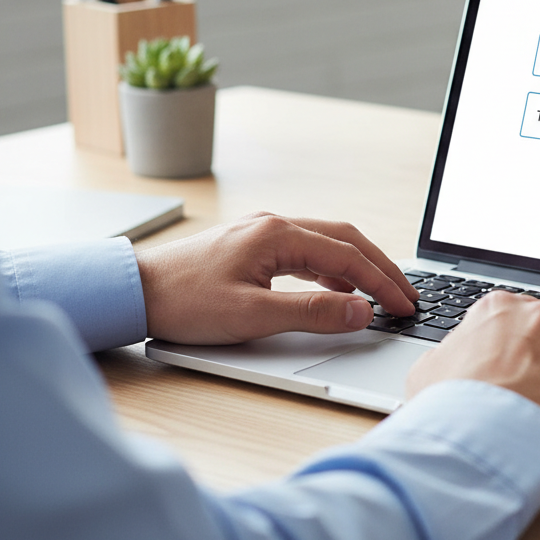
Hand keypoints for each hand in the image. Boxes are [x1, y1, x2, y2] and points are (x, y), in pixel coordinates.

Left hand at [135, 212, 416, 343]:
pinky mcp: (254, 245)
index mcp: (278, 234)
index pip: (349, 256)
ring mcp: (264, 232)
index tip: (405, 304)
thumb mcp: (252, 315)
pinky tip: (337, 287)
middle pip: (346, 239)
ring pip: (329, 242)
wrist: (132, 292)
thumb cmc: (183, 302)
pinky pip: (308, 250)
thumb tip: (362, 310)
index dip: (383, 282)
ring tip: (381, 291)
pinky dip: (333, 267)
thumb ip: (312, 313)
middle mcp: (275, 224)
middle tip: (406, 294)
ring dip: (359, 265)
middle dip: (381, 267)